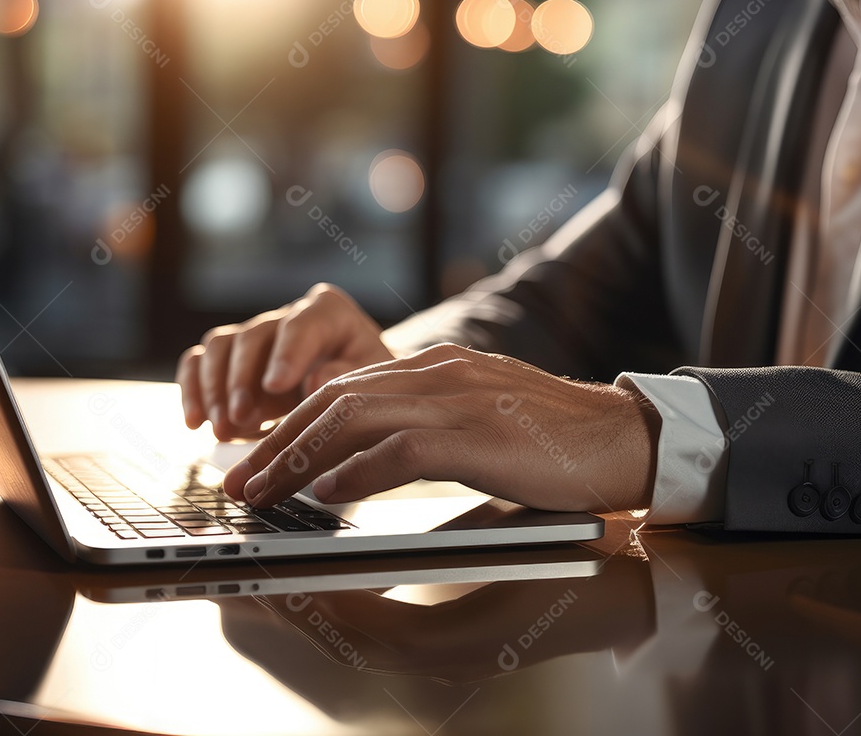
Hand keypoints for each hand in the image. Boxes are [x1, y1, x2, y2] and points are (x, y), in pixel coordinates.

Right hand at [176, 284, 394, 440]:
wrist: (353, 393)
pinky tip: (195, 423)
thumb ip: (347, 377)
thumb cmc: (366, 383)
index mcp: (328, 313)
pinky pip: (198, 362)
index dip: (287, 354)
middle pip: (252, 336)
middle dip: (242, 381)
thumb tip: (314, 380)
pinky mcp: (229, 358)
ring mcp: (254, 335)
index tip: (276, 386)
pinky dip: (191, 390)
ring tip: (222, 430)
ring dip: (214, 389)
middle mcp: (285, 316)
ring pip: (219, 346)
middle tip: (240, 420)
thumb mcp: (372, 380)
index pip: (302, 323)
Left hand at [224, 343, 659, 512]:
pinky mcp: (477, 432)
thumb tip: (352, 466)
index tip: (257, 458)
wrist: (621, 437)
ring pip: (353, 419)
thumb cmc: (551, 440)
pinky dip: (357, 472)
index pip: (343, 389)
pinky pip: (400, 449)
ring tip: (263, 492)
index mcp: (436, 366)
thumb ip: (420, 427)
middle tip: (238, 480)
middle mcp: (438, 372)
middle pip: (334, 400)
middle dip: (277, 442)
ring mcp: (458, 398)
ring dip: (299, 459)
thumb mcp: (477, 417)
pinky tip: (328, 495)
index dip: (291, 424)